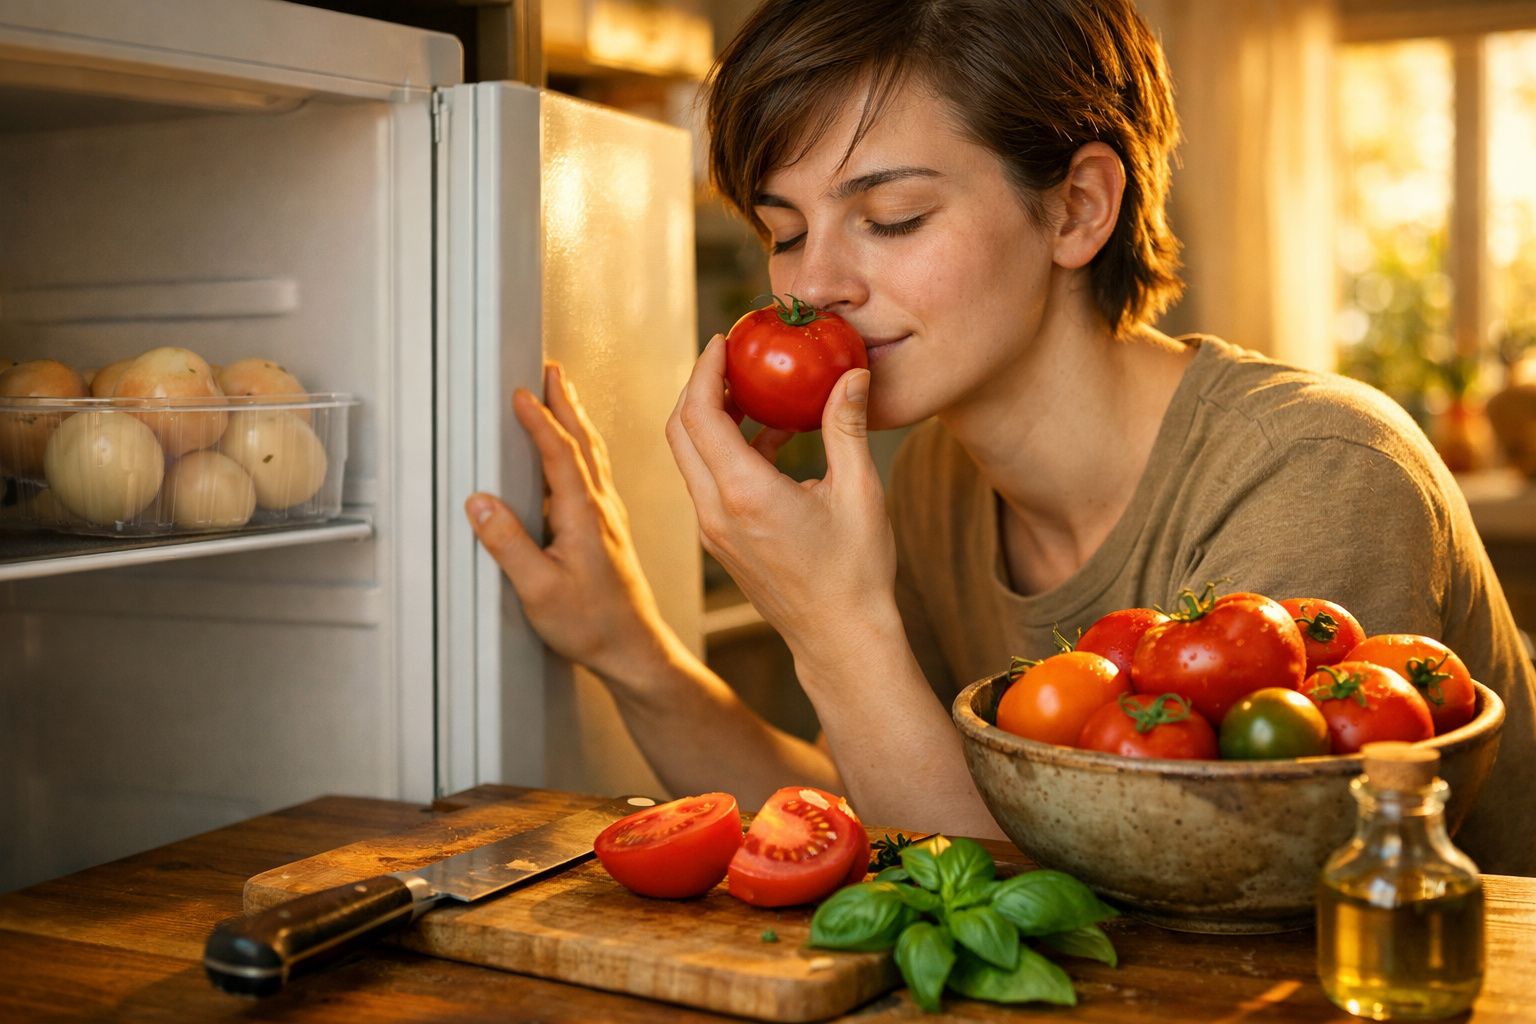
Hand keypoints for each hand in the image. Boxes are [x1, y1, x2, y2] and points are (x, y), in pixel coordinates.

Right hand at [465, 363, 674, 684]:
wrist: (633, 650)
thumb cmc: (591, 626)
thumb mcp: (539, 591)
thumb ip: (509, 545)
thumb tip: (479, 502)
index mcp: (584, 516)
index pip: (560, 455)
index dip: (539, 421)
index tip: (520, 392)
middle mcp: (601, 509)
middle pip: (583, 442)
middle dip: (565, 402)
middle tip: (551, 369)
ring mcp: (608, 518)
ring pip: (592, 455)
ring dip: (576, 419)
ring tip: (562, 392)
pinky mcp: (607, 530)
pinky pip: (595, 474)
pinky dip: (583, 447)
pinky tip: (577, 450)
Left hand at [666, 335, 897, 661]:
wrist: (841, 640)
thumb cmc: (855, 573)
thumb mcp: (859, 492)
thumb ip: (847, 426)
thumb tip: (853, 374)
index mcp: (745, 493)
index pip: (699, 414)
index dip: (704, 369)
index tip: (724, 340)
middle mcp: (717, 511)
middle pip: (680, 430)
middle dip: (699, 386)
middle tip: (732, 359)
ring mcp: (714, 530)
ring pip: (691, 457)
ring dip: (713, 419)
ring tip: (759, 392)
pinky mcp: (722, 542)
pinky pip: (709, 482)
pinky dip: (728, 450)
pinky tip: (774, 440)